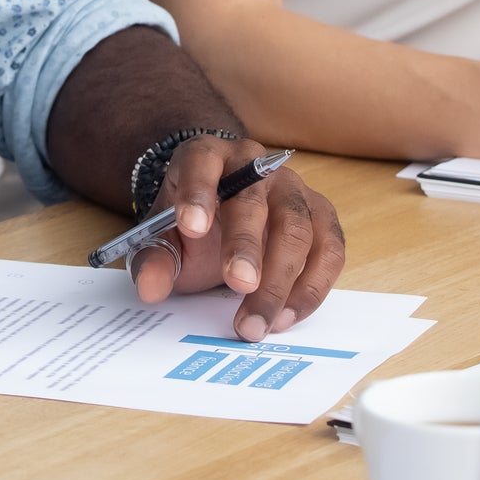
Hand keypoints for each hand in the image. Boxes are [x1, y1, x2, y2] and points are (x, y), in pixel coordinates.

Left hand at [129, 134, 345, 342]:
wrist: (222, 216)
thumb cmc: (193, 226)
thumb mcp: (164, 238)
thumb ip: (155, 260)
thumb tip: (151, 288)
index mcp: (206, 157)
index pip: (202, 162)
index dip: (198, 192)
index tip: (190, 226)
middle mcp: (254, 165)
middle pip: (254, 200)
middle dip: (247, 245)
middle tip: (238, 284)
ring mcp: (293, 188)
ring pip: (298, 226)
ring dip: (281, 279)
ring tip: (258, 322)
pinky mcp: (321, 216)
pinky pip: (328, 249)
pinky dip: (311, 287)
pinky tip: (285, 316)